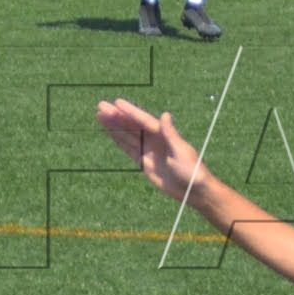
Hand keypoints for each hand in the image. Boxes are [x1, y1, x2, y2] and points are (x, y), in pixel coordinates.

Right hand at [97, 99, 211, 208]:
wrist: (193, 191)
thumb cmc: (192, 170)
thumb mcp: (181, 152)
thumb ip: (170, 134)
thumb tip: (165, 115)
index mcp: (164, 135)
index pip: (143, 121)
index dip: (130, 112)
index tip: (117, 103)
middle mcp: (154, 139)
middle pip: (132, 126)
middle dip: (116, 116)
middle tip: (101, 106)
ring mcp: (148, 150)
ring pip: (127, 135)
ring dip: (114, 126)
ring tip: (100, 116)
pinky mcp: (144, 162)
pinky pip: (128, 148)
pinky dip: (119, 140)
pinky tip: (110, 132)